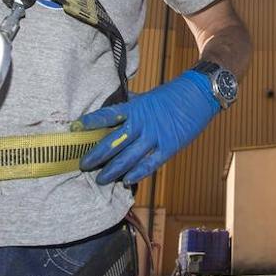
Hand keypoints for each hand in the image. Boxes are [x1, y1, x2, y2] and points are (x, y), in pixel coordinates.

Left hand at [73, 68, 220, 184]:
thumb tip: (114, 105)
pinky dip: (137, 173)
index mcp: (136, 108)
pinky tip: (126, 181)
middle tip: (83, 164)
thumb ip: (131, 104)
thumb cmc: (172, 94)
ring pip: (128, 158)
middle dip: (97, 155)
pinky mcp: (169, 147)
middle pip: (114, 142)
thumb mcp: (148, 96)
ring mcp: (155, 137)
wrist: (199, 95)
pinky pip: (150, 164)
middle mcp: (142, 123)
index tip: (75, 128)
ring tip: (100, 179)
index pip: (108, 115)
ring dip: (113, 170)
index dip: (91, 122)